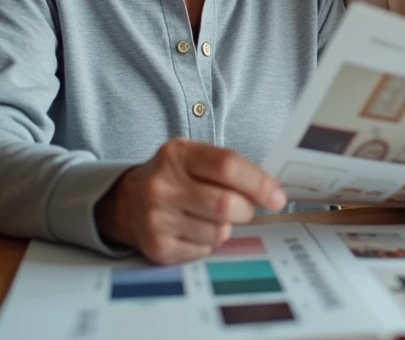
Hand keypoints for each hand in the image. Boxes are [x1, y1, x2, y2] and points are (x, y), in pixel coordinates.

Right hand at [95, 138, 286, 263]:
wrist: (126, 201)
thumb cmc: (174, 177)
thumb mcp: (194, 157)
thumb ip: (228, 167)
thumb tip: (272, 190)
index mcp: (177, 154)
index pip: (228, 167)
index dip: (259, 183)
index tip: (278, 197)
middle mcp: (162, 186)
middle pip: (226, 205)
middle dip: (245, 209)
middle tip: (243, 208)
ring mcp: (157, 218)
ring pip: (219, 232)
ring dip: (226, 227)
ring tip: (210, 217)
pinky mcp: (158, 247)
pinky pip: (205, 250)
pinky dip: (208, 243)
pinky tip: (194, 229)